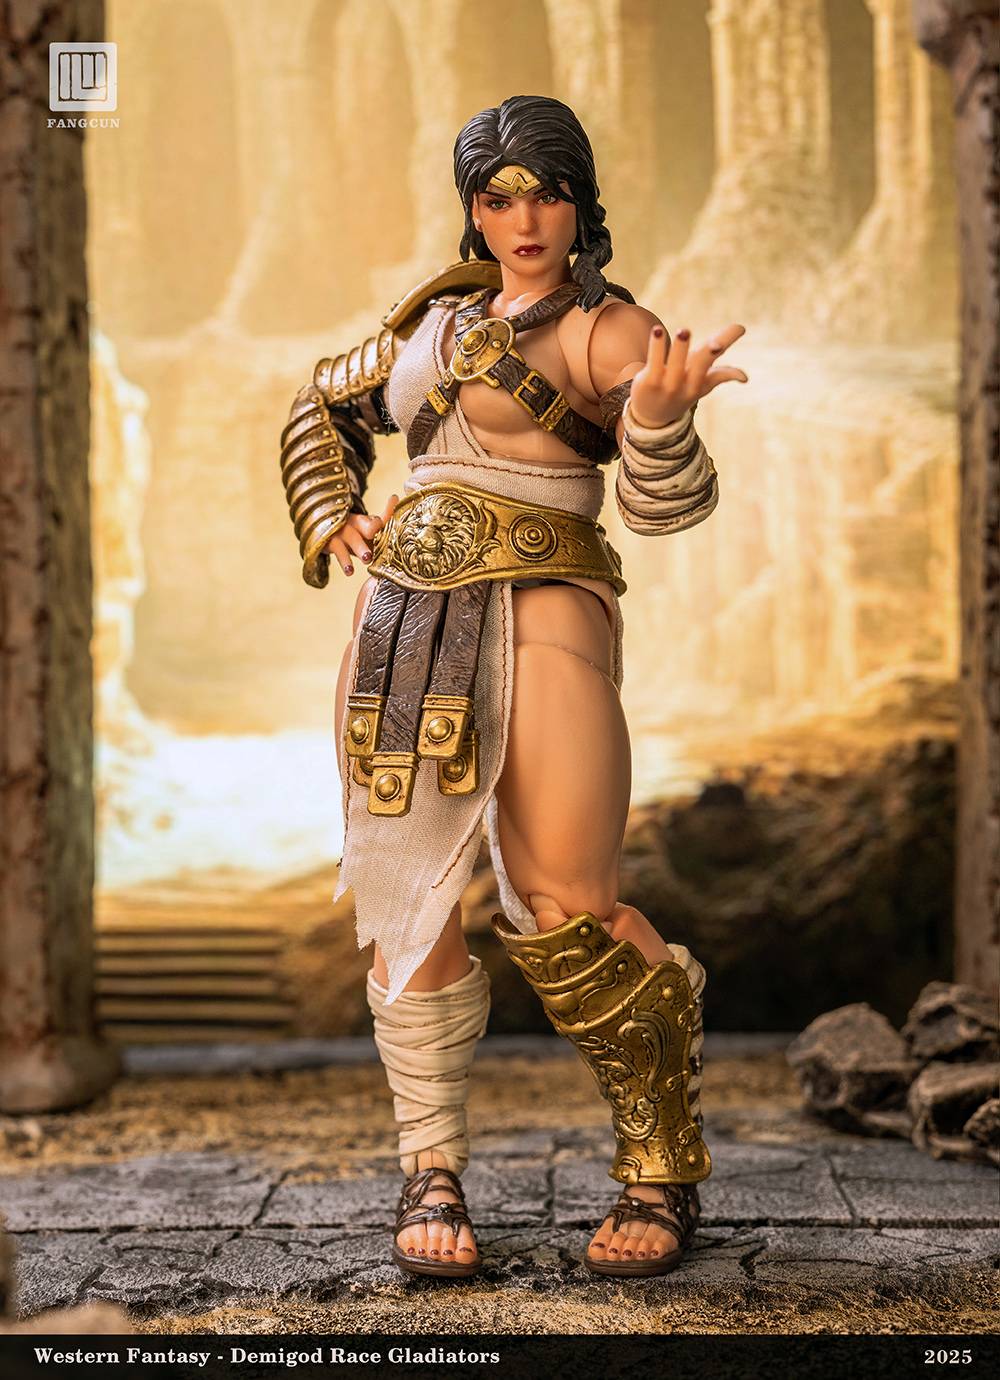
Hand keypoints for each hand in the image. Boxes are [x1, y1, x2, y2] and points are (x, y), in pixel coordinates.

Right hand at [324, 492, 397, 576]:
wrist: (325, 532)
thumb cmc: (353, 533)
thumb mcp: (366, 527)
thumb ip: (384, 518)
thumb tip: (395, 497)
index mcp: (364, 520)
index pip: (376, 519)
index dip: (381, 518)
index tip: (386, 515)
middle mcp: (353, 523)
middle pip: (364, 526)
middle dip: (372, 529)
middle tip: (381, 539)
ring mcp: (342, 532)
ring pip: (352, 539)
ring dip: (359, 548)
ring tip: (367, 559)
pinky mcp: (331, 543)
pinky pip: (339, 553)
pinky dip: (345, 563)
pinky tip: (350, 572)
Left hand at [628, 323, 747, 428]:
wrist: (651, 416)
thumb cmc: (681, 392)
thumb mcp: (701, 385)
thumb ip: (721, 375)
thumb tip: (744, 378)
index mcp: (701, 383)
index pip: (719, 368)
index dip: (729, 352)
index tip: (740, 328)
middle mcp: (687, 385)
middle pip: (701, 366)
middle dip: (709, 355)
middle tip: (716, 343)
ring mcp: (667, 384)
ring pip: (676, 365)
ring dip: (680, 348)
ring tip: (684, 331)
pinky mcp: (648, 381)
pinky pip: (654, 362)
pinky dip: (656, 346)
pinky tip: (657, 330)